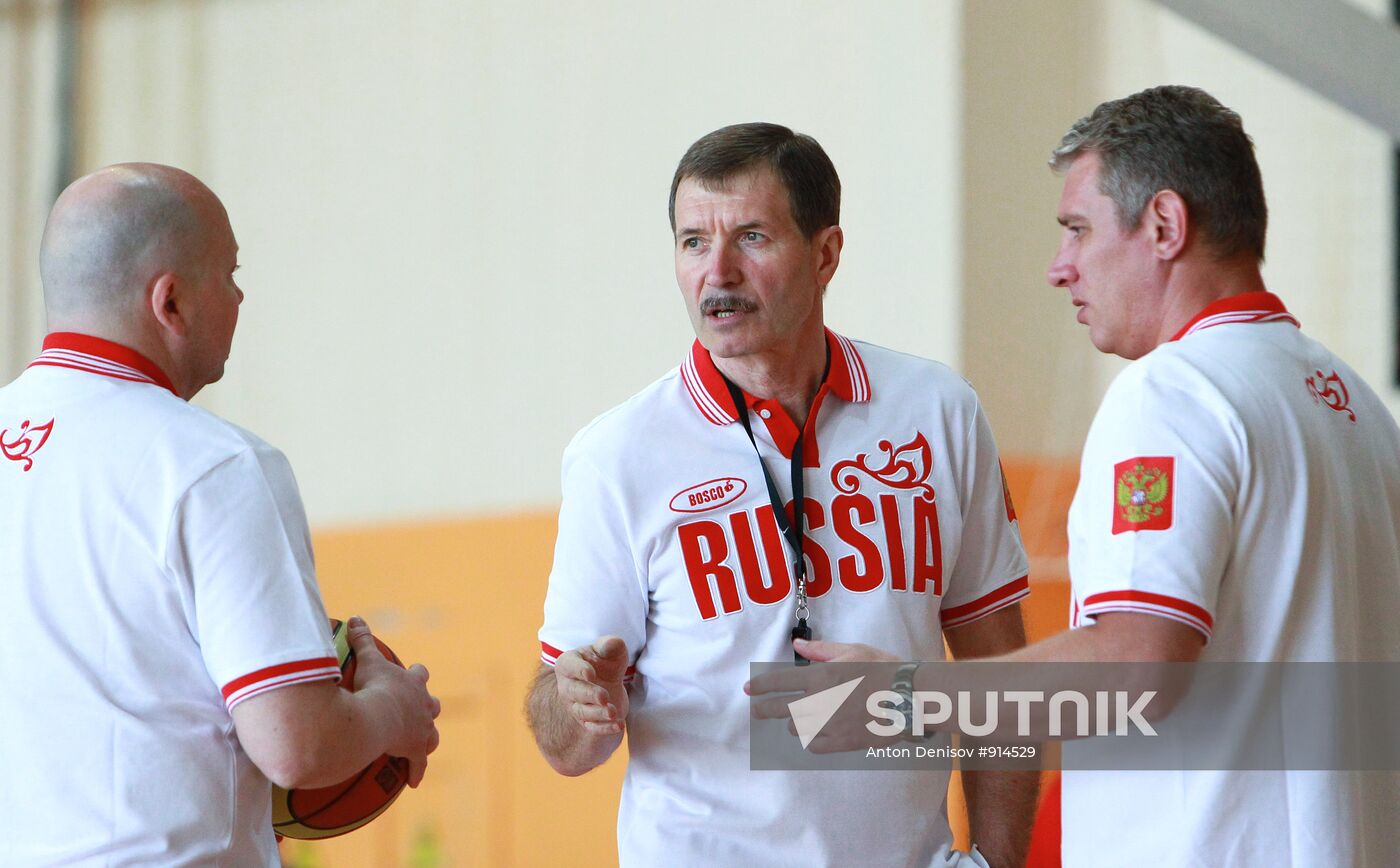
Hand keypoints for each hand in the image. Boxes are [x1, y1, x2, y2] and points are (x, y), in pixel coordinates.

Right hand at [347, 615, 440, 786]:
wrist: (378, 715)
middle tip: (421, 711)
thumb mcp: (368, 660)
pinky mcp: (416, 750)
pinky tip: (414, 781)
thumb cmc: (373, 686)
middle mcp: (424, 706)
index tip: (416, 676)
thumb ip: (362, 639)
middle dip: (428, 707)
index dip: (418, 676)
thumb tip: (355, 618)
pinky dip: (417, 771)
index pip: (421, 676)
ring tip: (423, 744)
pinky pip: (419, 764)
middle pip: (432, 705)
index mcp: (414, 684)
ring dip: (427, 737)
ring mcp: (422, 729)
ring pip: (432, 734)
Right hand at [552, 636, 629, 735]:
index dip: (578, 670)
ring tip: (613, 712)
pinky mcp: (586, 721)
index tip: (590, 674)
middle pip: (574, 692)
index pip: (568, 666)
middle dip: (589, 695)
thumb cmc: (605, 661)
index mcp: (569, 664)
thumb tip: (612, 644)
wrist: (607, 681)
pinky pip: (593, 728)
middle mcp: (567, 686)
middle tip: (604, 697)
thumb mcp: (610, 651)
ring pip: (582, 712)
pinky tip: (619, 725)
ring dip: (597, 714)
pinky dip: (605, 728)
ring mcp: (575, 705)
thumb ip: (610, 645)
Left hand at [746, 637, 903, 753]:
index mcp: (821, 676)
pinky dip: (813, 739)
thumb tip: (798, 645)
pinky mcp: (843, 743)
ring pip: (798, 728)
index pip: (779, 682)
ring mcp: (831, 724)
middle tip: (757, 710)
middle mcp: (820, 702)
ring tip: (800, 717)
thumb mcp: (853, 650)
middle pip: (781, 709)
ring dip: (795, 722)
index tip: (749, 690)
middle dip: (764, 710)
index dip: (759, 686)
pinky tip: (817, 732)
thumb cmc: (885, 668)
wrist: (911, 698)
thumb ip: (821, 650)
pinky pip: (816, 745)